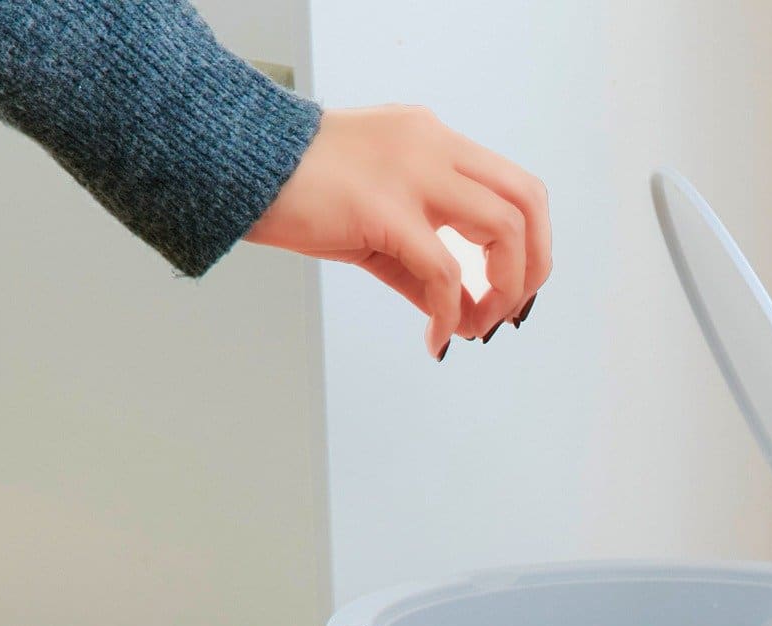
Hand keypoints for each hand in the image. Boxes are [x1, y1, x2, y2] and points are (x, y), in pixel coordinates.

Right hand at [247, 106, 551, 358]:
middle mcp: (432, 146)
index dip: (530, 244)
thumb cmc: (300, 191)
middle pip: (527, 201)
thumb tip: (460, 316)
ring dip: (504, 290)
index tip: (513, 289)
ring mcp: (411, 173)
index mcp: (433, 140)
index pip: (514, 186)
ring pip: (502, 229)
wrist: (237, 165)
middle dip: (534, 266)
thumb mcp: (377, 220)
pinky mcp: (383, 209)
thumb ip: (423, 265)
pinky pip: (444, 272)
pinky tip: (435, 339)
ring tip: (478, 326)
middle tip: (511, 311)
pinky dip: (450, 316)